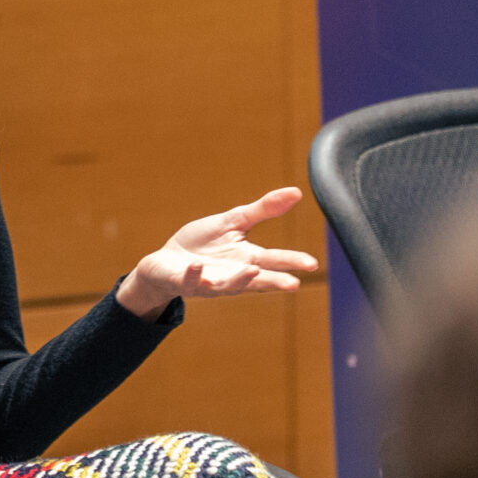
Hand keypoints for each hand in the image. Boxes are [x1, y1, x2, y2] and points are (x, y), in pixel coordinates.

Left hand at [116, 187, 317, 317]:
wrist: (166, 262)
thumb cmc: (202, 245)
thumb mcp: (233, 222)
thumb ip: (263, 210)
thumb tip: (296, 192)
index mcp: (246, 260)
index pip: (273, 261)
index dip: (291, 262)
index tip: (311, 264)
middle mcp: (232, 275)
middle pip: (257, 279)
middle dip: (275, 281)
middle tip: (294, 284)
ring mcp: (209, 281)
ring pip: (227, 285)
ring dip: (239, 280)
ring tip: (253, 272)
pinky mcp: (185, 281)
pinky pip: (191, 279)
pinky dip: (195, 274)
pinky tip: (197, 265)